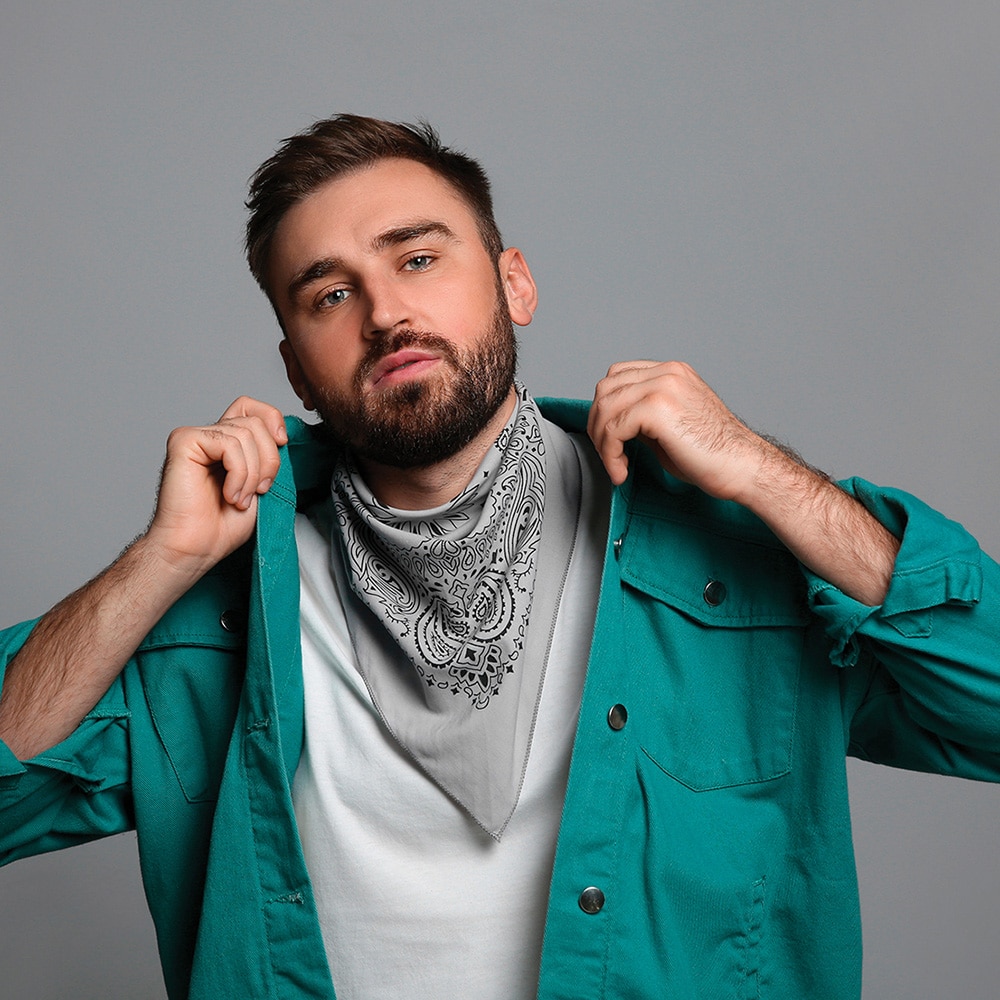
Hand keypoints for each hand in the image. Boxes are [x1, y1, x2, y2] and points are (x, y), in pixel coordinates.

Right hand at [144, 397, 287, 573]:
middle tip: (259, 491)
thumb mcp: (261, 485)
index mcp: (228, 442)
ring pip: (245, 433)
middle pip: (256, 422)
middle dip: (269, 460)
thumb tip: (283, 434)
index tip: (282, 443)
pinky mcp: (184, 441)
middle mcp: (210, 435)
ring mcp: (195, 436)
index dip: (272, 418)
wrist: (197, 548)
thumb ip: (268, 457)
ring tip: (239, 499)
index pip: (252, 407)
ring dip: (252, 474)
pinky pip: (228, 444)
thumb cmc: (224, 525)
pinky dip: (238, 474)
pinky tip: (229, 494)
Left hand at [587, 360, 767, 500]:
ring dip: (603, 443)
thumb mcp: (672, 426)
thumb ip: (644, 417)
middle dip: (598, 425)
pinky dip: (610, 454)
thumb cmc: (714, 455)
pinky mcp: (658, 408)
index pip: (619, 376)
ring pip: (606, 408)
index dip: (606, 409)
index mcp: (672, 372)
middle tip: (608, 455)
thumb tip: (614, 425)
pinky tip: (622, 471)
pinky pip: (614, 428)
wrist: (743, 467)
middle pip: (606, 389)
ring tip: (616, 466)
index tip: (610, 440)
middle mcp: (667, 373)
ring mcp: (663, 386)